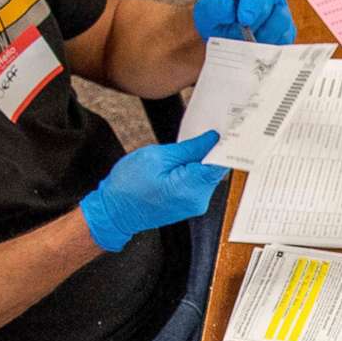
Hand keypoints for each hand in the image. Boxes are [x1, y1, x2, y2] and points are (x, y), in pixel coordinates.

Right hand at [80, 130, 224, 250]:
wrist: (113, 211)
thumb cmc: (127, 185)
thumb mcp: (156, 156)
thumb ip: (189, 149)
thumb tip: (212, 139)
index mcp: (190, 188)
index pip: (221, 163)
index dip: (226, 144)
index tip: (228, 129)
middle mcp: (197, 200)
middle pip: (216, 169)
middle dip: (212, 150)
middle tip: (206, 131)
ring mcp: (195, 205)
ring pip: (208, 175)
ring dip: (201, 160)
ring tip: (185, 148)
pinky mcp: (190, 205)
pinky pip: (200, 183)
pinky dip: (195, 170)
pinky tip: (182, 162)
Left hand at [191, 0, 294, 43]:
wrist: (221, 34)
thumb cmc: (215, 18)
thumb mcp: (205, 11)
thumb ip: (214, 7)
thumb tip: (230, 8)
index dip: (252, 2)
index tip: (244, 20)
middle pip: (270, 6)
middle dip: (255, 25)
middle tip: (242, 36)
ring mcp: (280, 11)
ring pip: (281, 23)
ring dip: (263, 38)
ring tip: (247, 43)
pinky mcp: (286, 30)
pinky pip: (285, 39)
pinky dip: (271, 47)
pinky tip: (257, 49)